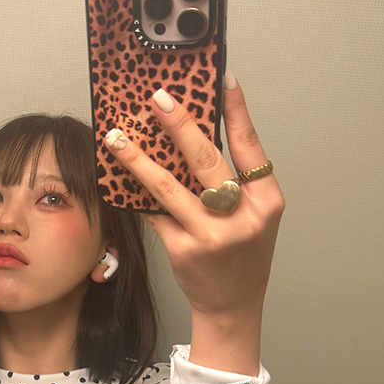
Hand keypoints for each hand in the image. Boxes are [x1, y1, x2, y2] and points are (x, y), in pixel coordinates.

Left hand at [104, 75, 284, 373]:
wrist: (232, 305)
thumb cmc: (242, 253)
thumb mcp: (257, 215)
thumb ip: (238, 179)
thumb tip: (198, 131)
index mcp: (267, 202)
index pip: (250, 147)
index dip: (236, 111)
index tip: (221, 78)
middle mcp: (242, 218)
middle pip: (205, 161)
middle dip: (179, 124)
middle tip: (156, 98)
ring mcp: (210, 235)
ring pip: (168, 186)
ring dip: (138, 159)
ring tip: (116, 136)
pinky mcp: (182, 250)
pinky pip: (153, 213)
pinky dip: (135, 193)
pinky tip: (116, 175)